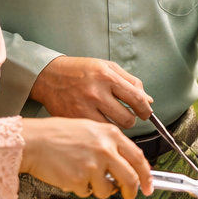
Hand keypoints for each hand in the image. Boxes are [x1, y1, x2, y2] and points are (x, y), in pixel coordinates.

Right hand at [19, 117, 152, 198]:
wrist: (33, 141)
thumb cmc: (57, 134)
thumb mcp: (91, 129)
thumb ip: (111, 145)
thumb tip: (126, 164)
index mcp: (111, 135)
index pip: (138, 158)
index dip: (146, 175)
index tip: (149, 185)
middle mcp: (105, 149)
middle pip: (131, 178)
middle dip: (132, 191)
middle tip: (130, 195)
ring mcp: (93, 165)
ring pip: (108, 190)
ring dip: (100, 190)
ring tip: (85, 177)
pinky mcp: (79, 179)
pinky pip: (87, 192)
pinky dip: (81, 188)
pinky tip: (71, 175)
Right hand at [29, 56, 151, 126]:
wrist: (49, 76)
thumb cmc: (80, 71)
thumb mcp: (108, 67)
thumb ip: (131, 82)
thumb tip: (148, 100)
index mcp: (107, 77)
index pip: (136, 99)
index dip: (145, 110)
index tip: (146, 113)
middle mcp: (96, 93)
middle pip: (127, 118)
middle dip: (131, 119)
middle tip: (127, 115)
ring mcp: (84, 108)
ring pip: (113, 129)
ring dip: (117, 126)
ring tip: (111, 117)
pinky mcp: (75, 120)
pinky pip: (97, 131)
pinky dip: (101, 130)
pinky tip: (98, 121)